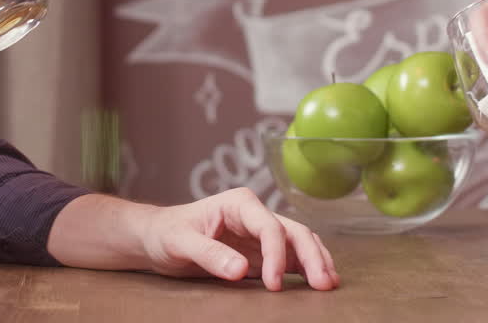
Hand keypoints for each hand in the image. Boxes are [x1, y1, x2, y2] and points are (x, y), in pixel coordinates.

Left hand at [139, 188, 339, 290]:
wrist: (158, 238)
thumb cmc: (167, 233)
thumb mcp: (180, 242)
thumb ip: (209, 254)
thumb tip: (241, 270)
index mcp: (239, 203)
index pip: (268, 226)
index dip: (276, 255)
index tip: (274, 285)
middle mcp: (255, 215)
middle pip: (294, 231)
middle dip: (311, 256)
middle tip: (322, 284)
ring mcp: (261, 234)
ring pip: (299, 243)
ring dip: (316, 261)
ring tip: (329, 284)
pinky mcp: (261, 253)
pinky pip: (291, 258)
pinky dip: (306, 268)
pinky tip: (318, 282)